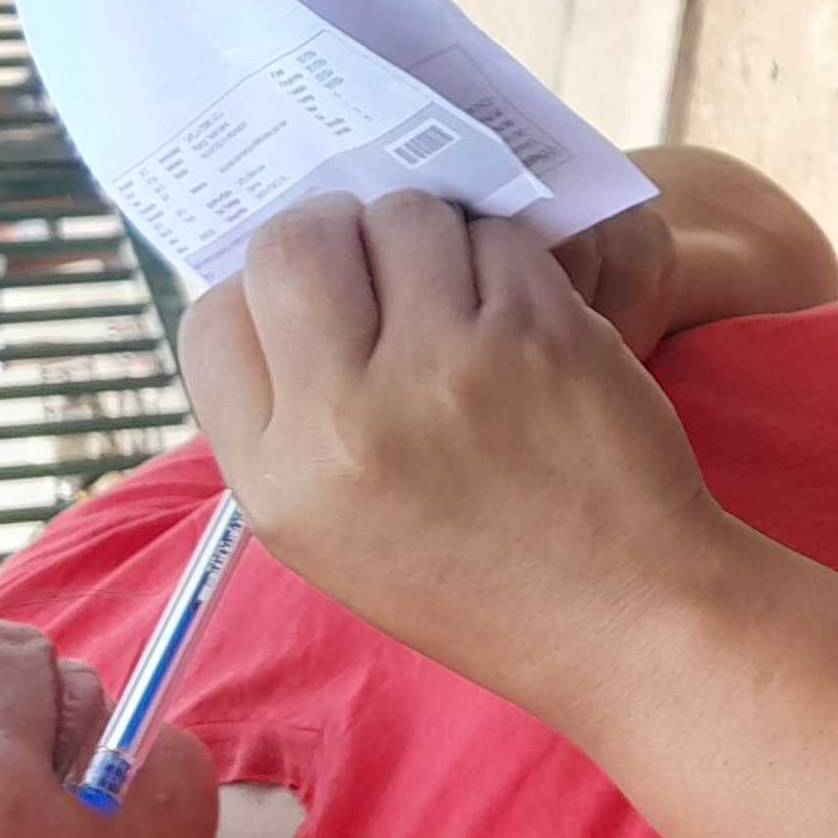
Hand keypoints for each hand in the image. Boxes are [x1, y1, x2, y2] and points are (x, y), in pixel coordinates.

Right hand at [180, 193, 736, 712]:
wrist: (625, 619)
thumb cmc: (482, 578)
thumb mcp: (337, 534)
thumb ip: (291, 419)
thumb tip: (285, 284)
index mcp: (278, 480)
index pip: (213, 320)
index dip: (261, 294)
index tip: (313, 300)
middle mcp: (344, 420)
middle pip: (294, 243)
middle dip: (338, 234)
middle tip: (384, 266)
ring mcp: (443, 368)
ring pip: (402, 217)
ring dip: (431, 236)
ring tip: (462, 294)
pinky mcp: (535, 333)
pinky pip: (496, 237)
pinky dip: (507, 257)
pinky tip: (522, 312)